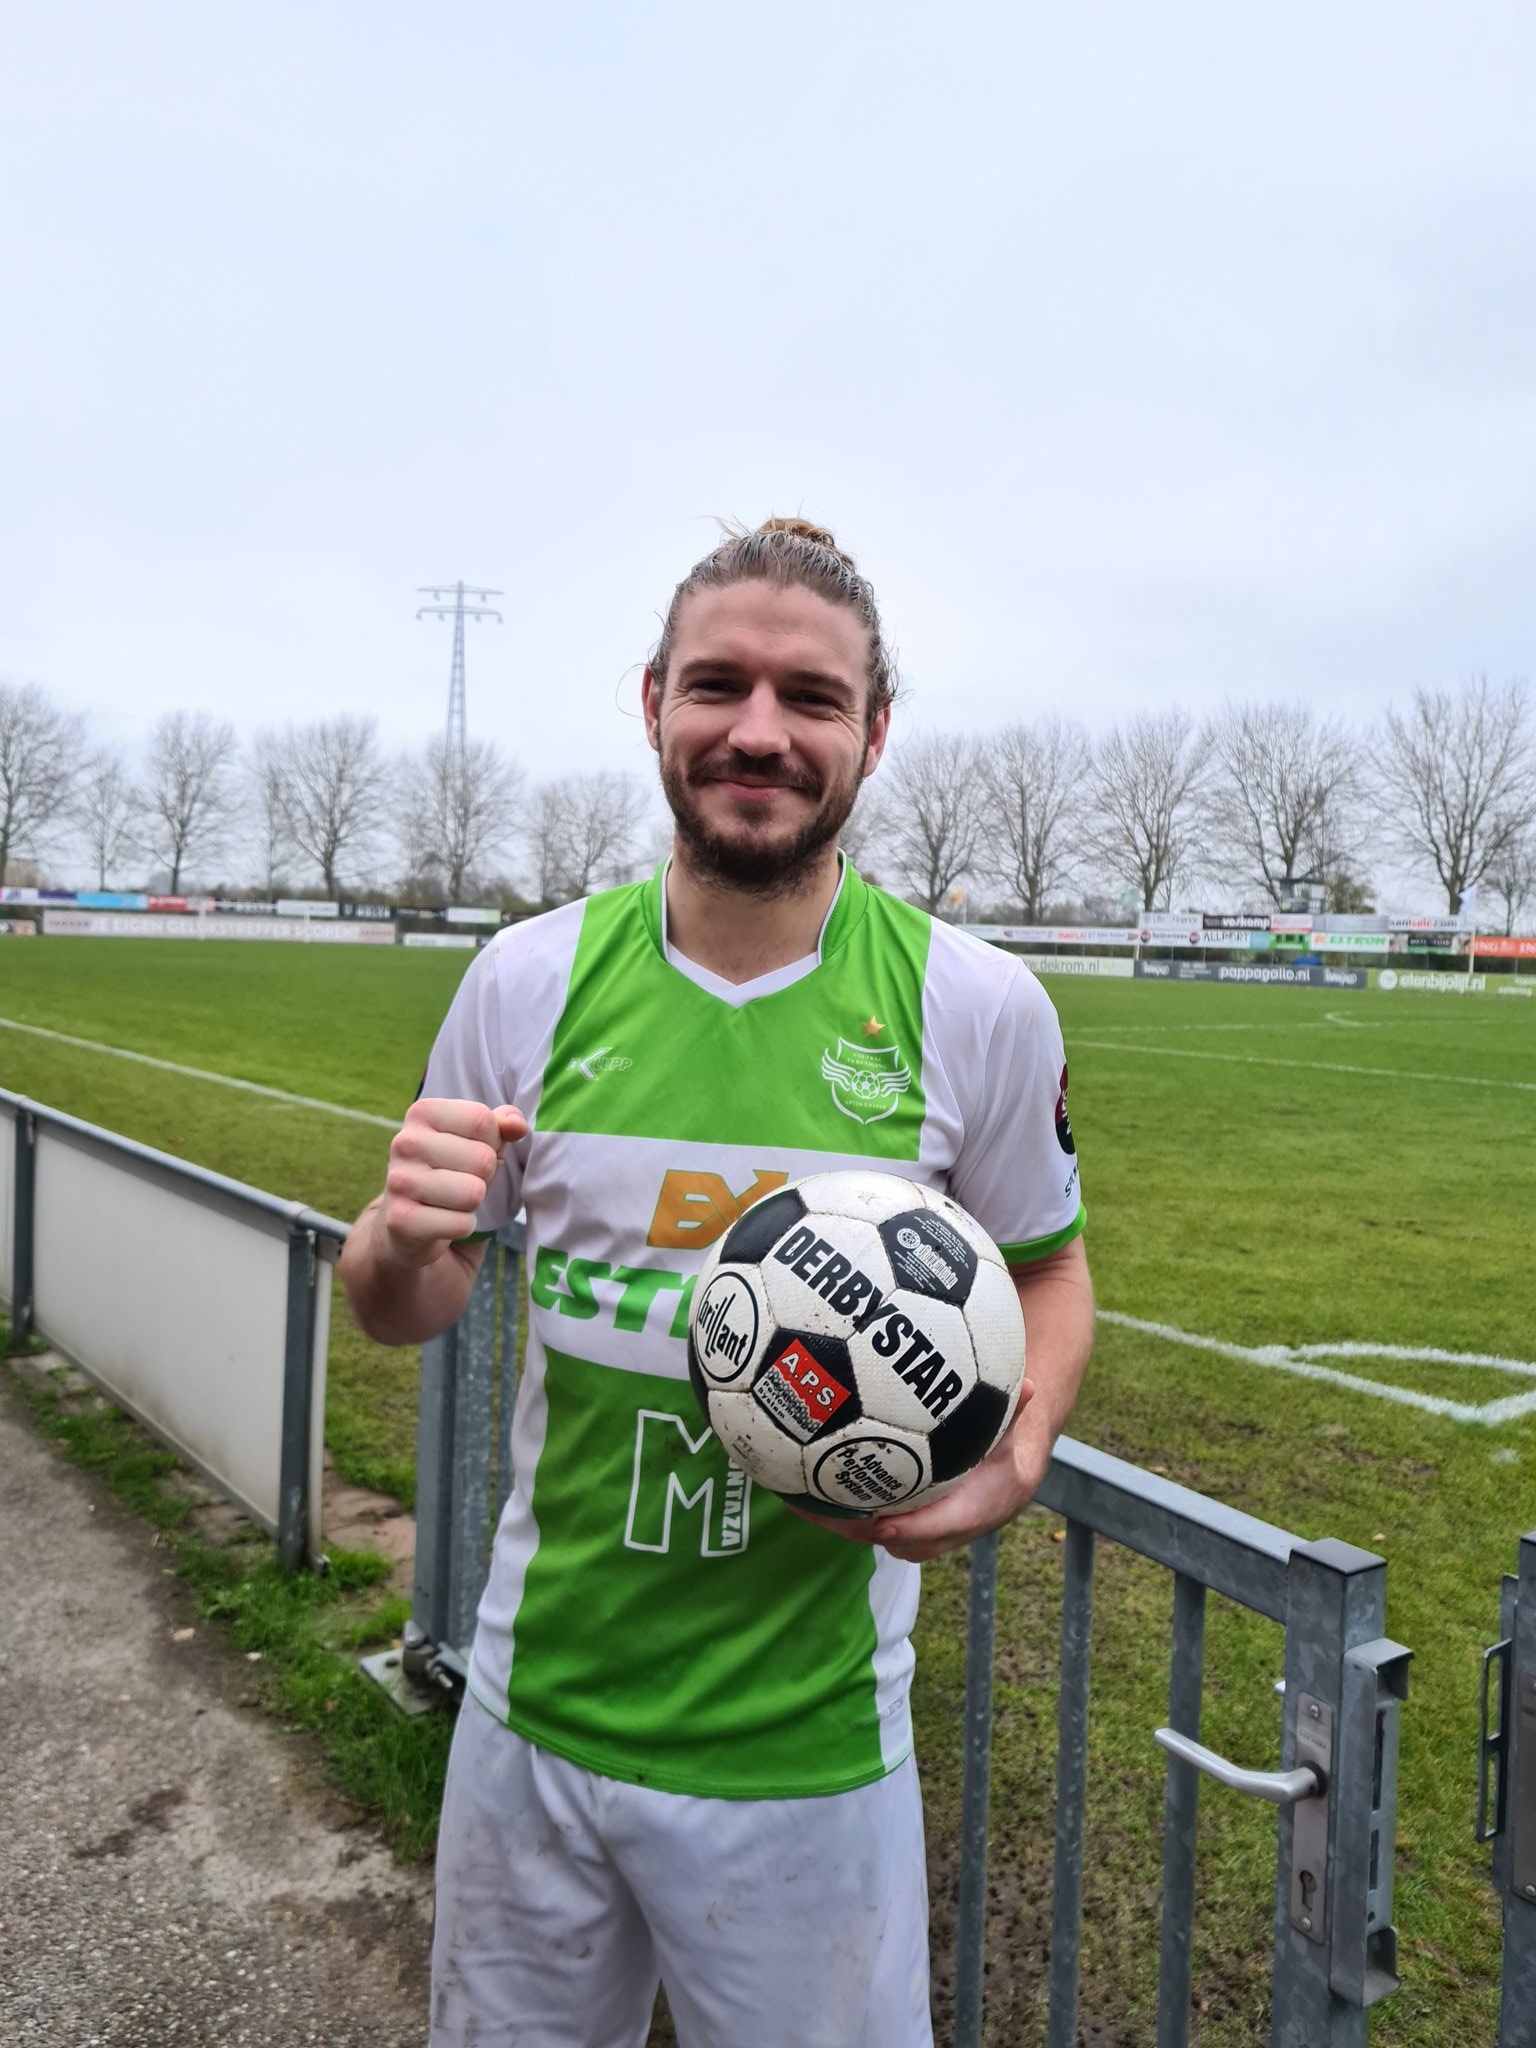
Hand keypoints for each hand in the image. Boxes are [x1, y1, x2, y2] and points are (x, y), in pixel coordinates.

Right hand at [378, 1097, 525, 1268]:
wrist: (407, 1220)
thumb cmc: (451, 1170)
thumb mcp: (479, 1139)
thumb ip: (502, 1124)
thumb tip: (517, 1126)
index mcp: (422, 1112)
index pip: (483, 1120)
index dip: (492, 1141)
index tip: (472, 1150)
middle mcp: (405, 1142)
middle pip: (483, 1158)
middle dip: (484, 1175)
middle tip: (460, 1180)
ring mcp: (399, 1181)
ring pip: (474, 1193)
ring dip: (473, 1202)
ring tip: (452, 1199)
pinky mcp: (401, 1219)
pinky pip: (462, 1223)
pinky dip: (463, 1226)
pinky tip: (442, 1220)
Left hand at [788, 1379, 1046, 1562]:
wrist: (1004, 1480)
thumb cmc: (1004, 1446)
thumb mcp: (1011, 1428)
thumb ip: (1014, 1409)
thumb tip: (1031, 1385)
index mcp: (978, 1509)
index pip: (942, 1526)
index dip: (911, 1529)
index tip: (882, 1523)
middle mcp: (947, 1530)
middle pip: (898, 1540)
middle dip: (858, 1528)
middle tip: (822, 1507)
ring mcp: (921, 1532)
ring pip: (877, 1536)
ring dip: (838, 1523)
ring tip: (798, 1501)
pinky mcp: (902, 1526)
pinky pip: (868, 1524)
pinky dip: (839, 1511)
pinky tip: (801, 1488)